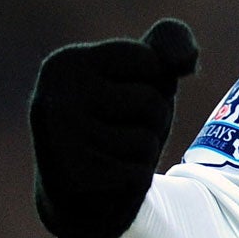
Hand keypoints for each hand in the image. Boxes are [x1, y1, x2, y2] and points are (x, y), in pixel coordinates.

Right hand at [29, 18, 199, 237]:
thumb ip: (169, 43)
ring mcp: (59, 139)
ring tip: (114, 154)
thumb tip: (185, 58)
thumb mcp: (145, 75)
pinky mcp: (74, 178)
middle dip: (153, 119)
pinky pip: (139, 172)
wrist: (81, 194)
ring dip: (144, 149)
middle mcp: (53, 97)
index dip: (155, 82)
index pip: (151, 60)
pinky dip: (135, 177)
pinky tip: (109, 179)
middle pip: (152, 100)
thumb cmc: (118, 122)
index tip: (125, 98)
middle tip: (119, 132)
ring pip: (147, 138)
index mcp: (66, 62)